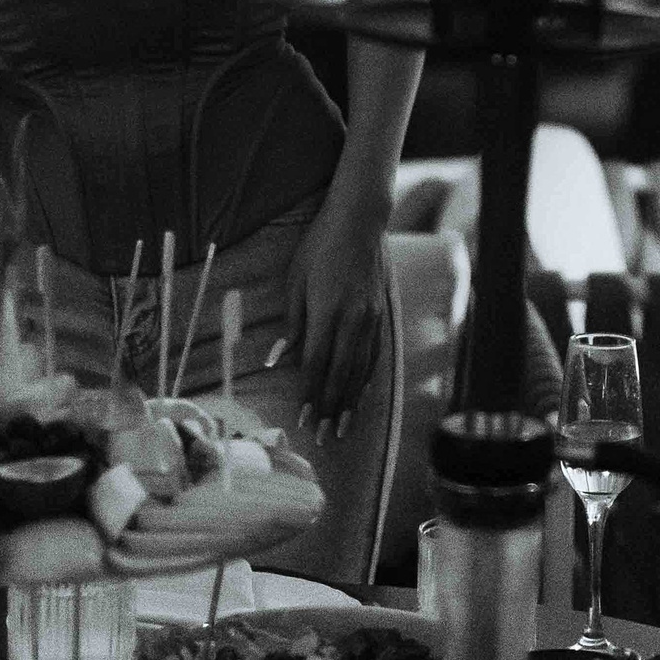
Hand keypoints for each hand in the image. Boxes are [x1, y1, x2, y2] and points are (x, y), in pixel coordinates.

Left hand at [283, 205, 388, 440]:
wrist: (360, 220)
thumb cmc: (319, 246)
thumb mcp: (296, 281)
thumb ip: (292, 324)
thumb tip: (278, 361)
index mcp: (328, 311)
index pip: (317, 365)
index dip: (311, 395)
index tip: (304, 420)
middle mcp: (354, 319)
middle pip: (342, 375)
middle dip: (332, 410)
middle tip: (325, 438)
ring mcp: (372, 318)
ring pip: (361, 370)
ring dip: (351, 402)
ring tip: (344, 429)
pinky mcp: (381, 314)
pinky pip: (374, 355)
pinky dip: (366, 379)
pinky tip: (360, 394)